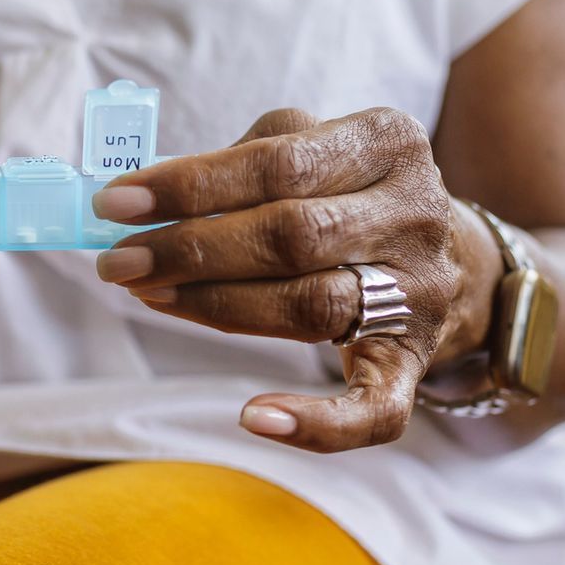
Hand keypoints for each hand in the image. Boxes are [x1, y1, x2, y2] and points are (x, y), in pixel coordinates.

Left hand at [89, 108, 491, 452]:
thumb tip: (143, 196)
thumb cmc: (345, 193)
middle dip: (193, 250)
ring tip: (150, 295)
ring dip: (217, 307)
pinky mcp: (414, 360)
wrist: (448, 256)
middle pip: (293, 235)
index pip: (278, 163)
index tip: (116, 204)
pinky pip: (374, 408)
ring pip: (313, 307)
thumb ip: (239, 162)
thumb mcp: (311, 148)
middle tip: (120, 263)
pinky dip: (316, 422)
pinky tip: (254, 417)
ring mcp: (421, 292)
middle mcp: (416, 213)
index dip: (191, 185)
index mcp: (387, 142)